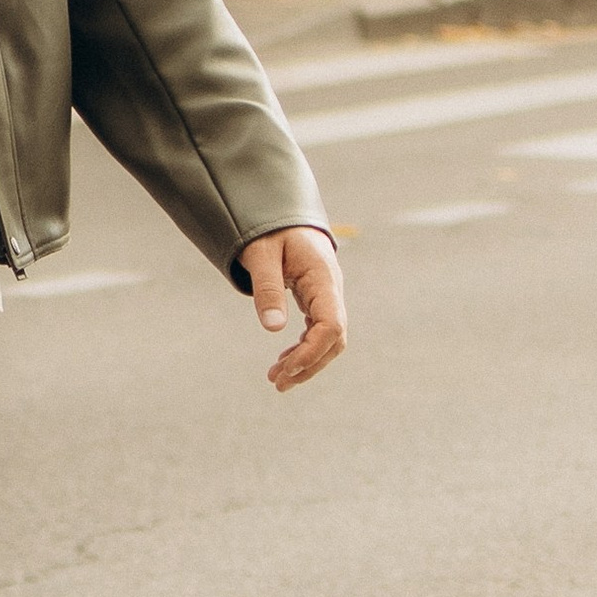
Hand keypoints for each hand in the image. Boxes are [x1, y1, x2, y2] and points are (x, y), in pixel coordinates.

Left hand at [240, 227, 346, 391]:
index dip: (312, 353)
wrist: (282, 214)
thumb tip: (273, 329)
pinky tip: (285, 360)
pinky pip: (319, 330)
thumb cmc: (271, 229)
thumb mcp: (261, 254)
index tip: (286, 370)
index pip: (331, 325)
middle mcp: (332, 289)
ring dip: (307, 361)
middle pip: (335, 338)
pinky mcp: (318, 299)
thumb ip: (268, 288)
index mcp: (323, 277)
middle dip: (309, 364)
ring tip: (277, 378)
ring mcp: (328, 295)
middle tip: (277, 382)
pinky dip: (304, 348)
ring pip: (329, 338)